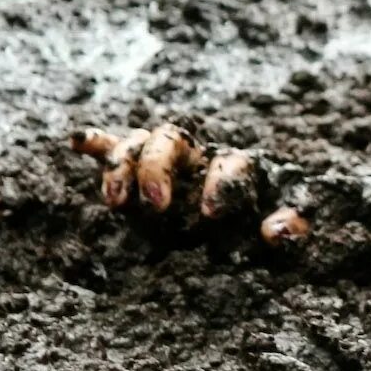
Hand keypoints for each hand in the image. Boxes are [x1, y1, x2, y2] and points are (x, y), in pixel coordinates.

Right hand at [68, 123, 309, 244]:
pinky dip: (96, 142)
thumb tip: (273, 232)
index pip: (229, 162)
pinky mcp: (141, 172)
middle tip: (159, 207)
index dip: (220, 184)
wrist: (248, 223)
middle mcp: (199, 156)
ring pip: (139, 142)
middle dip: (158, 169)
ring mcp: (168, 160)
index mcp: (238, 166)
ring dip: (122, 167)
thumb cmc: (268, 221)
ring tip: (116, 203)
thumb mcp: (290, 227)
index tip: (212, 215)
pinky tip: (76, 141)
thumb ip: (294, 224)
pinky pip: (114, 148)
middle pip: (171, 139)